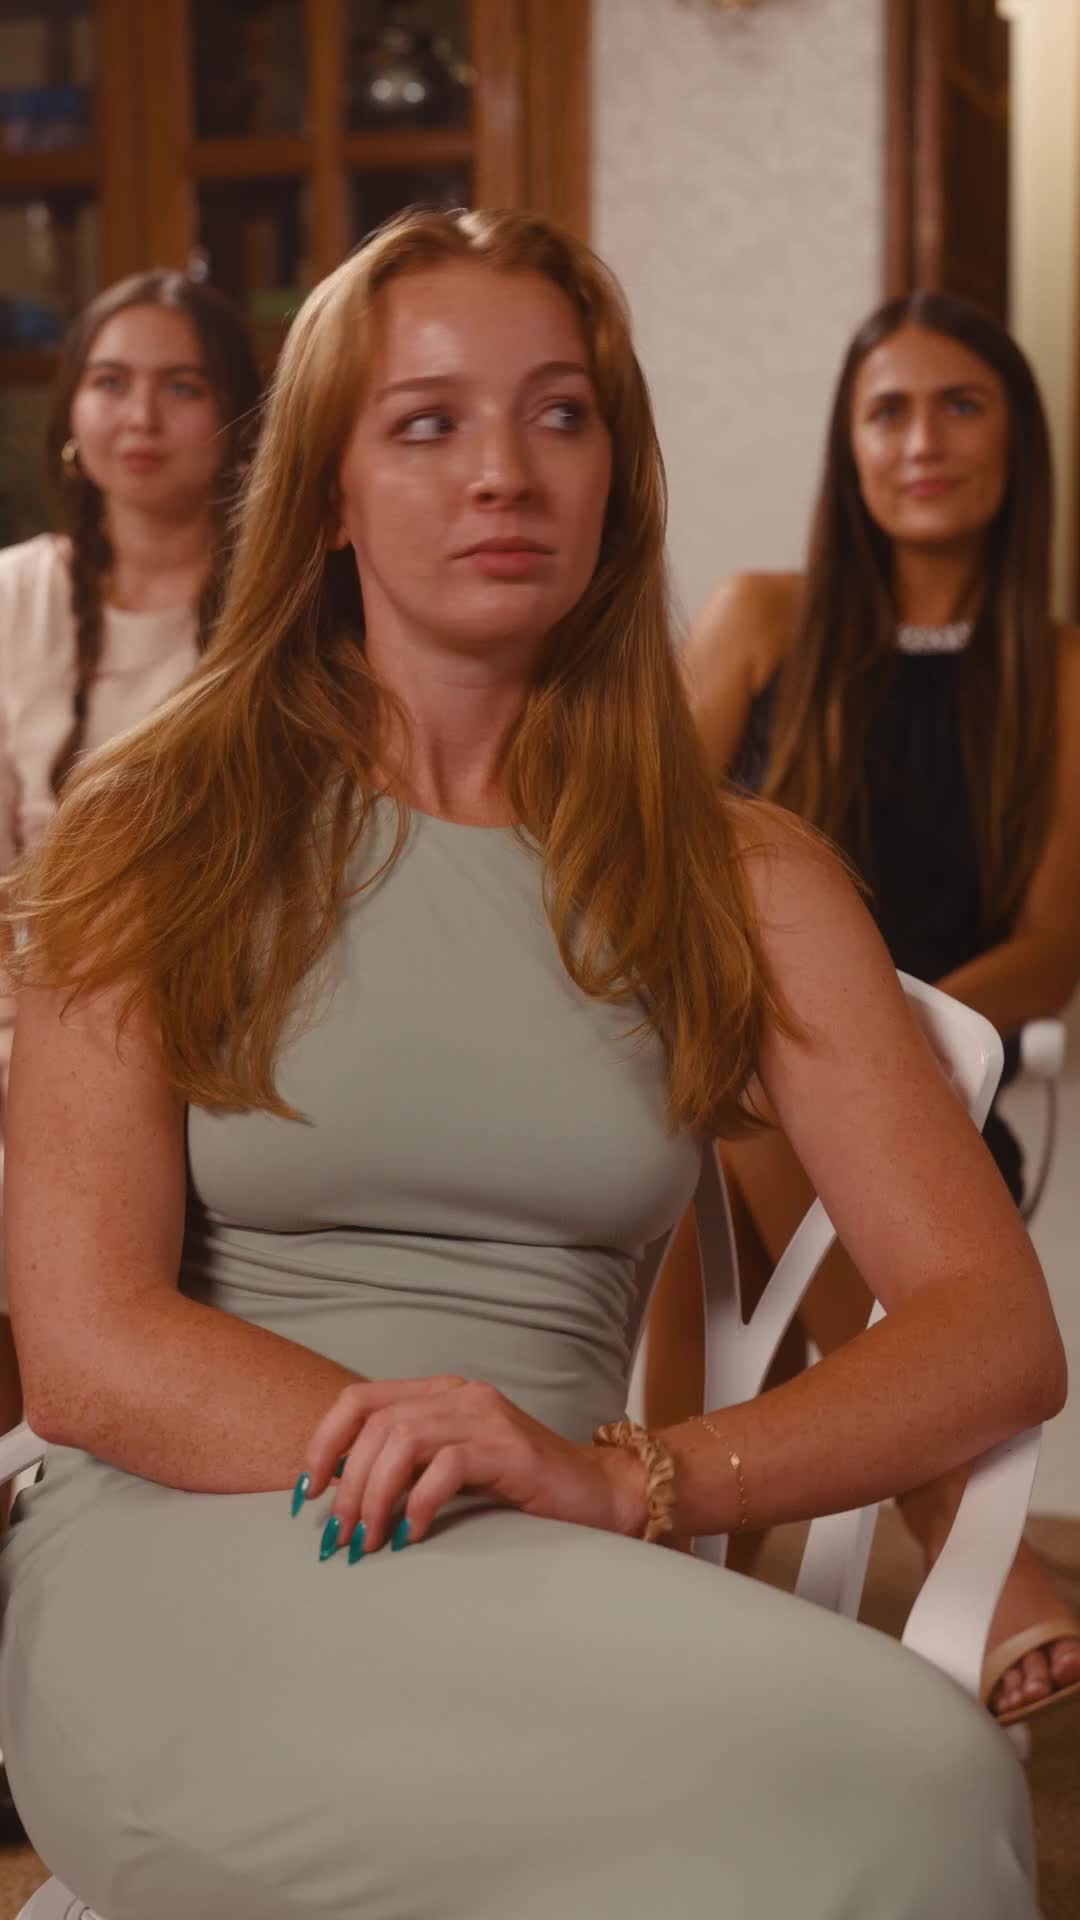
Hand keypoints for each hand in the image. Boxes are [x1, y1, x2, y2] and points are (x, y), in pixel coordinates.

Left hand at [296, 1374, 647, 1554]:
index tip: (306, 1493)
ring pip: (403, 1439)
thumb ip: (406, 1467)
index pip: (359, 1398)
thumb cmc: (518, 1491)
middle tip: (339, 1537)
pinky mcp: (510, 1448)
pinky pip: (446, 1466)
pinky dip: (418, 1502)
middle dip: (347, 1484)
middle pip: (375, 1423)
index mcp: (439, 1393)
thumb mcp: (450, 1470)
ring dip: (374, 1494)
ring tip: (368, 1541)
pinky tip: (411, 1536)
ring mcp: (486, 1417)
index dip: (323, 1442)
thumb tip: (337, 1501)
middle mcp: (459, 1394)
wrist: (598, 1494)